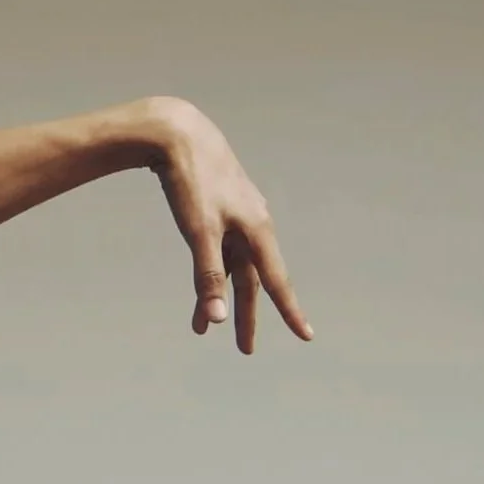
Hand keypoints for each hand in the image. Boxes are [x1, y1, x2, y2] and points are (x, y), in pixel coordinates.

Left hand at [151, 101, 310, 350]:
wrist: (177, 133)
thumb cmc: (191, 180)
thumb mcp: (199, 232)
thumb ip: (209, 277)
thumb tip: (218, 319)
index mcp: (257, 230)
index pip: (277, 282)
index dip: (290, 312)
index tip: (306, 336)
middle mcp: (253, 225)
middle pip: (253, 280)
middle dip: (246, 315)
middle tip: (245, 350)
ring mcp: (237, 217)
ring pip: (232, 268)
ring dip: (218, 298)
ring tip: (201, 330)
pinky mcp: (220, 211)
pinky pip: (219, 252)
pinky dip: (209, 273)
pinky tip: (200, 287)